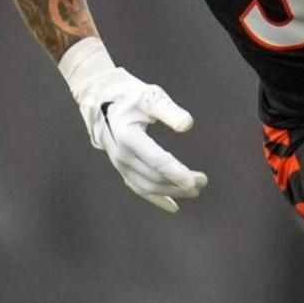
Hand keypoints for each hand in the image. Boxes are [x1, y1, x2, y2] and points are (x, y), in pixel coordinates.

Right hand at [59, 38, 205, 212]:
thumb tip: (187, 125)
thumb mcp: (150, 97)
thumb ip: (169, 111)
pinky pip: (139, 188)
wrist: (100, 100)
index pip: (157, 161)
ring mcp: (119, 165)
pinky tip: (173, 206)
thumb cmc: (129, 96)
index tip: (196, 180)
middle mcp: (122, 155)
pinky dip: (156, 198)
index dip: (177, 173)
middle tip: (202, 181)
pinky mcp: (121, 169)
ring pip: (147, 187)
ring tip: (194, 191)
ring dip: (171, 192)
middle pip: (154, 177)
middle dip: (179, 183)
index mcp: (129, 137)